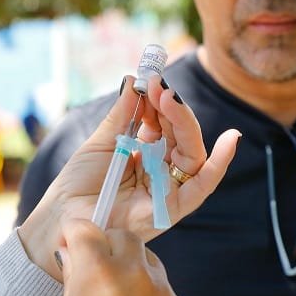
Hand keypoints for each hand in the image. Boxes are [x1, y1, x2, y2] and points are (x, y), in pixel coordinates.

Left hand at [18, 75, 239, 280]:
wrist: (65, 216)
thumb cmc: (79, 182)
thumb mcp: (101, 142)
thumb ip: (122, 113)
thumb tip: (135, 79)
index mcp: (144, 151)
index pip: (164, 121)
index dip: (160, 100)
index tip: (151, 79)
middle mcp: (161, 168)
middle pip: (182, 134)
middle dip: (173, 107)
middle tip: (159, 86)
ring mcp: (168, 187)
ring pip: (193, 153)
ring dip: (186, 123)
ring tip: (169, 99)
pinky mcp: (172, 208)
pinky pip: (202, 186)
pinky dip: (219, 164)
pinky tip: (231, 140)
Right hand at [60, 219, 179, 295]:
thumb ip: (71, 275)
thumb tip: (70, 255)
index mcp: (99, 272)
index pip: (84, 229)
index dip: (74, 234)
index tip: (70, 241)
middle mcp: (133, 273)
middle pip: (120, 235)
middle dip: (106, 244)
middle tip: (95, 265)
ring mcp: (159, 287)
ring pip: (144, 254)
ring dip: (129, 262)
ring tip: (116, 287)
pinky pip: (158, 278)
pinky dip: (145, 284)